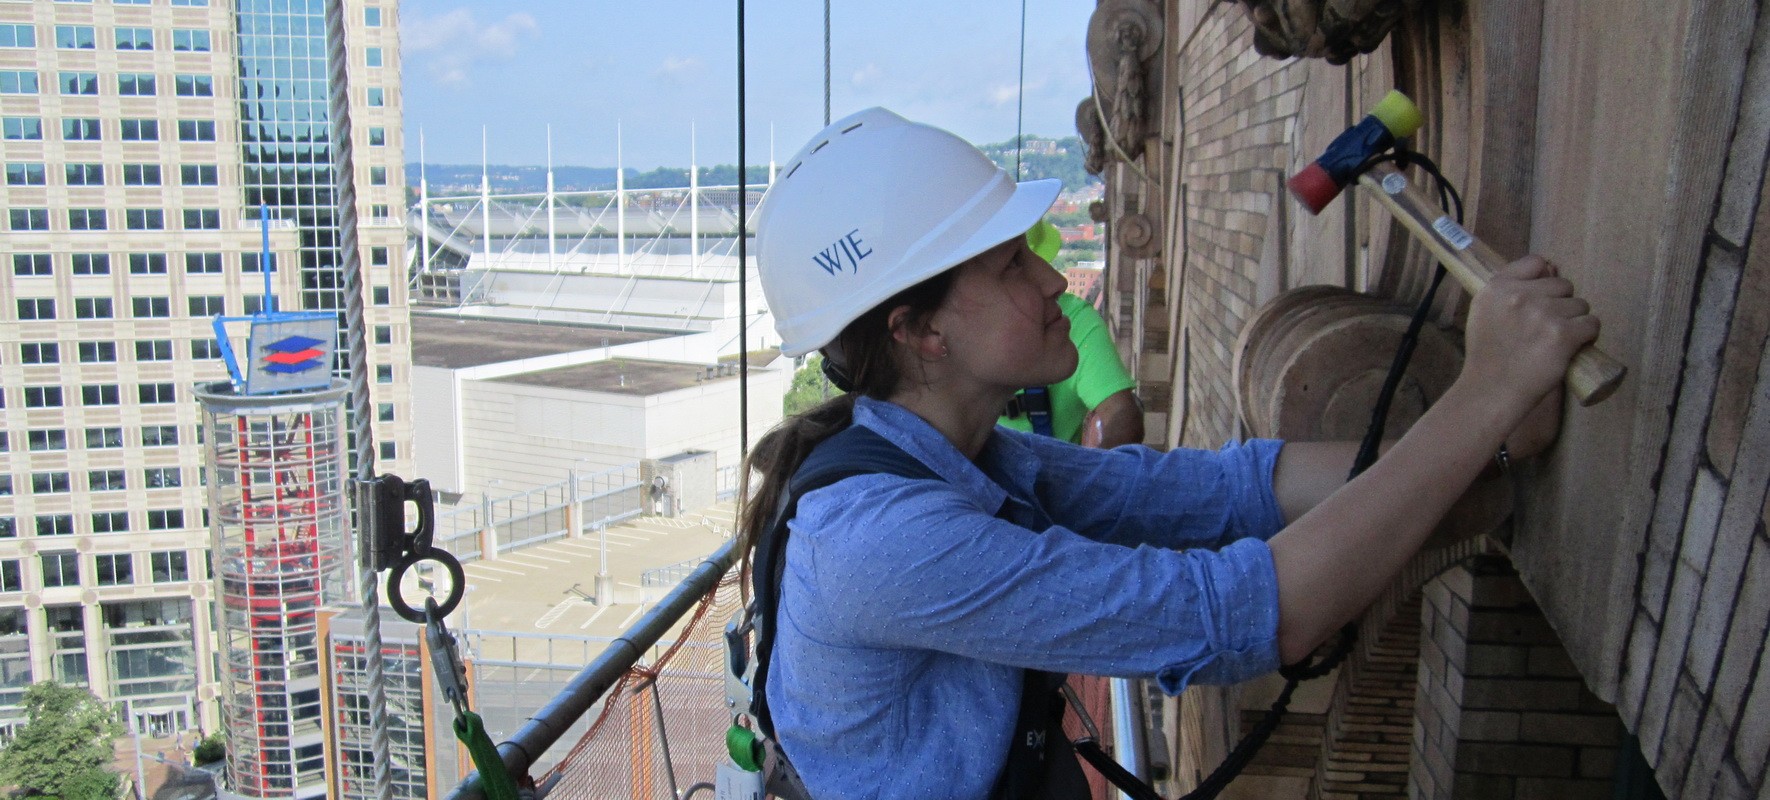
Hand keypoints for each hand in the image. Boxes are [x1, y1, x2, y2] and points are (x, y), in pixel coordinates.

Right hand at [1461, 256, 1599, 417]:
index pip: (1536, 262)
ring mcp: (1543, 314)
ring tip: (1557, 340)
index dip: (1543, 279)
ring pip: (1580, 305)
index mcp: (1497, 287)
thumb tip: (1551, 268)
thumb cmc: (1488, 356)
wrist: (1491, 391)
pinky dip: (1587, 336)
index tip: (1541, 298)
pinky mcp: (1563, 335)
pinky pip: (1591, 324)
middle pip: (1563, 285)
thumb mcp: (1483, 313)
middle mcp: (1520, 296)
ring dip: (1574, 321)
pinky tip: (1573, 346)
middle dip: (1560, 304)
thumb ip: (1509, 290)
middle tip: (1547, 327)